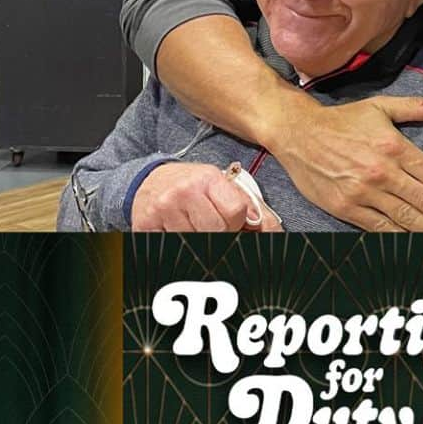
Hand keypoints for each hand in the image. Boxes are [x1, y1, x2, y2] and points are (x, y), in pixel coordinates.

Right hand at [131, 161, 283, 231]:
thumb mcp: (223, 187)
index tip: (231, 219)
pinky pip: (172, 245)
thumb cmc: (193, 185)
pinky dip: (178, 241)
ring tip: (192, 223)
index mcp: (209, 178)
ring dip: (197, 238)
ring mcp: (163, 208)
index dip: (238, 221)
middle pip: (216, 230)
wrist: (150, 181)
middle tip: (210, 223)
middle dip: (219, 233)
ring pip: (194, 241)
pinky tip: (176, 228)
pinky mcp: (145, 224)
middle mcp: (185, 190)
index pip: (236, 211)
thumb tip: (276, 231)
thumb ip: (252, 208)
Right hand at [270, 95, 422, 232]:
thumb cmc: (340, 120)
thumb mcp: (379, 106)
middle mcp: (382, 173)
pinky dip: (402, 239)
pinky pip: (380, 229)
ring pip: (406, 219)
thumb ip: (413, 108)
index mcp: (394, 147)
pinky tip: (418, 244)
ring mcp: (364, 194)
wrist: (297, 133)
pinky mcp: (347, 209)